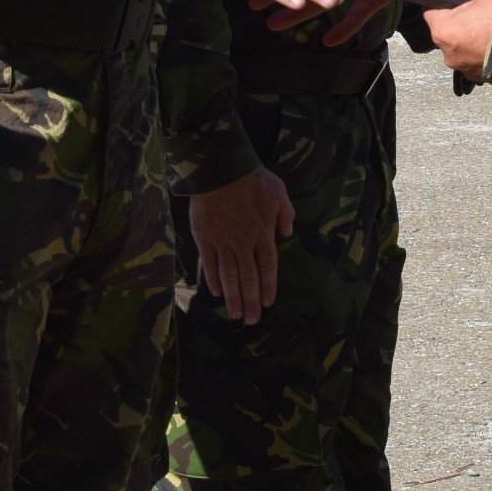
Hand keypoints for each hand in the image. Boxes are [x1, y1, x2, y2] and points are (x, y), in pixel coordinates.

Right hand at [188, 168, 294, 323]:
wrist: (220, 169)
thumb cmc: (252, 178)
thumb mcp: (279, 191)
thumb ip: (285, 213)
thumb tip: (287, 232)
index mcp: (263, 233)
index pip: (267, 266)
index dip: (268, 286)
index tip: (268, 303)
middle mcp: (243, 242)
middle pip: (248, 277)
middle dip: (251, 300)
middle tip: (251, 320)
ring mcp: (222, 242)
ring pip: (228, 276)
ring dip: (232, 297)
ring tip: (235, 314)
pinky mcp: (204, 238)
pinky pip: (209, 263)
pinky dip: (212, 279)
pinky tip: (215, 292)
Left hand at [420, 0, 491, 83]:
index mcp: (443, 31)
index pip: (430, 11)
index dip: (443, 0)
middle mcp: (449, 54)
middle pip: (448, 30)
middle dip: (462, 19)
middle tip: (482, 8)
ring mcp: (466, 70)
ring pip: (464, 47)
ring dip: (474, 37)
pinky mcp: (483, 79)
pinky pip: (479, 60)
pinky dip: (486, 51)